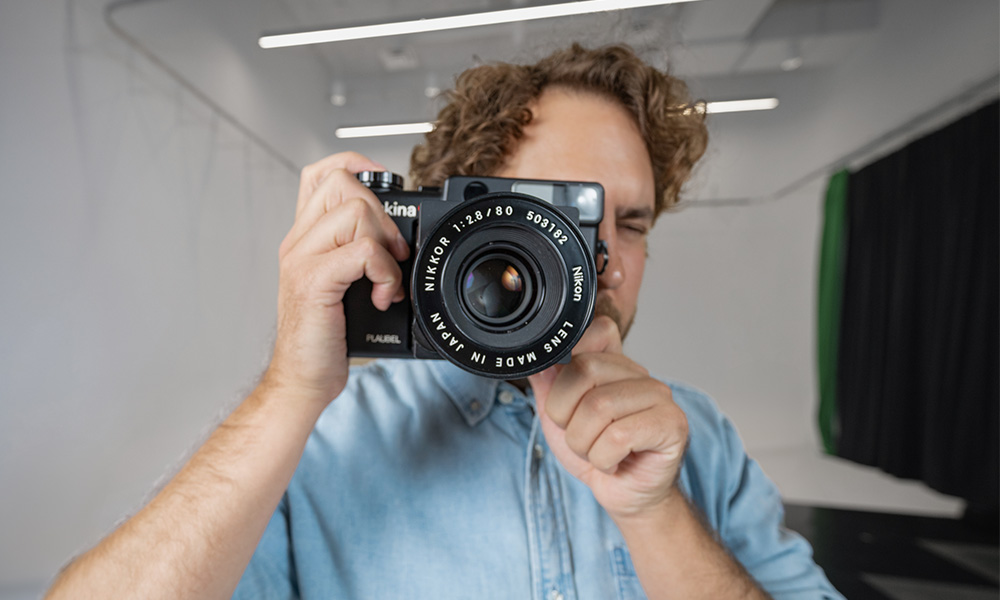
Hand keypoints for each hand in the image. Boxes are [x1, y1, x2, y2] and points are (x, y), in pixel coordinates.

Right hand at [264, 152, 409, 406]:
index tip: (387, 185)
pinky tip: (381, 297)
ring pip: (356, 213)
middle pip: (344, 186)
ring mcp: (302, 259)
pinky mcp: (313, 280)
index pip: (321, 174)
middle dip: (384, 216)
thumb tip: (402, 238)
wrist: (303, 380)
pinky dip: (385, 273)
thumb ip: (360, 256)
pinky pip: (362, 251)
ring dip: (387, 247)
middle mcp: (298, 243)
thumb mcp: (345, 287)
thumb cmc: (327, 339)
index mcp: (305, 239)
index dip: (357, 166)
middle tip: (392, 255)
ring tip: (385, 281)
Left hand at [528, 316, 688, 521]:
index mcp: (614, 363)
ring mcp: (660, 396)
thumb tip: (537, 359)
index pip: (595, 332)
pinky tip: (614, 462)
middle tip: (579, 436)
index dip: (565, 372)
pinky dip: (603, 459)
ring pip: (599, 406)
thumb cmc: (595, 452)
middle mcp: (639, 373)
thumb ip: (546, 384)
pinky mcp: (672, 424)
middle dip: (565, 415)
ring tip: (596, 452)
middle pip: (584, 369)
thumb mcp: (557, 418)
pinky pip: (619, 436)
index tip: (567, 405)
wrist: (623, 495)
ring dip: (583, 443)